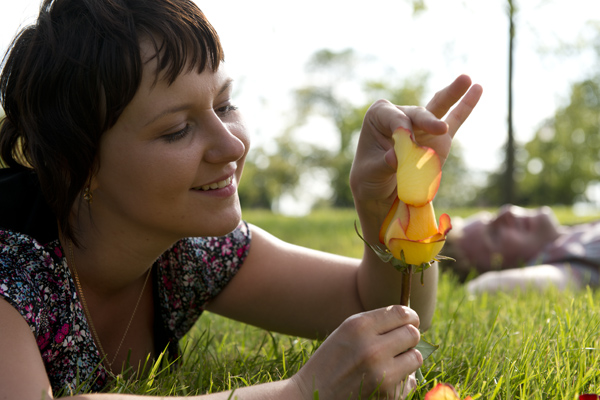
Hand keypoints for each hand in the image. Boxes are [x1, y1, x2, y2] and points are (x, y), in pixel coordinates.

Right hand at [292, 305, 421, 399]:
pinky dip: (402, 379)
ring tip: (391, 361)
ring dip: (408, 358)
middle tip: (399, 342)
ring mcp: (382, 374)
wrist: (313, 394)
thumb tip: (412, 321)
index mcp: (359, 327)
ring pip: (416, 357)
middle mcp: (372, 349)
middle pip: (413, 334)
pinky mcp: (389, 395)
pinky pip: (411, 380)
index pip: (402, 313)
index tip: (408, 321)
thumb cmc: (332, 359)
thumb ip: (377, 322)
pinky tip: (384, 379)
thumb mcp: (347, 331)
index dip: (410, 317)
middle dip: (409, 337)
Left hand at [350, 75, 482, 209]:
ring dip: (453, 93)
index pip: (392, 118)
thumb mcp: (371, 173)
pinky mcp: (440, 137)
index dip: (401, 131)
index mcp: (378, 116)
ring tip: (467, 79)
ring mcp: (422, 124)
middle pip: (416, 113)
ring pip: (438, 107)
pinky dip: (466, 106)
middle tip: (441, 130)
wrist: (383, 193)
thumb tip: (397, 158)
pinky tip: (477, 89)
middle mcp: (401, 115)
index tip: (404, 148)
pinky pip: (455, 120)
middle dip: (428, 121)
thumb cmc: (370, 178)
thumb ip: (384, 164)